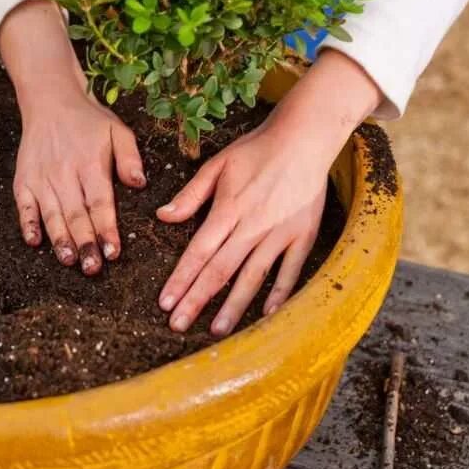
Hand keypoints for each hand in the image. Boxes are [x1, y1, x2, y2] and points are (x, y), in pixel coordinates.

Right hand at [14, 83, 144, 272]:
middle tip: (93, 268)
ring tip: (69, 260)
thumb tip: (140, 185)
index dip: (107, 229)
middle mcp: (64, 173)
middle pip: (76, 214)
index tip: (113, 252)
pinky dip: (28, 224)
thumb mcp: (118, 130)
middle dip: (86, 243)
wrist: (49, 99)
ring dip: (60, 240)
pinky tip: (34, 242)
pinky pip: (24, 206)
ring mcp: (41, 177)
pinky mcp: (24, 179)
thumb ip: (130, 158)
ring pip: (52, 214)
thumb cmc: (88, 120)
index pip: (100, 203)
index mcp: (90, 164)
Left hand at [157, 50, 382, 334]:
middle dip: (197, 300)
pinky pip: (291, 270)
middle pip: (220, 270)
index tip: (165, 302)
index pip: (199, 251)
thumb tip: (163, 216)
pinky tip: (266, 315)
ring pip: (253, 276)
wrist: (305, 138)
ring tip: (216, 330)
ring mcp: (280, 233)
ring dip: (233, 306)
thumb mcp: (217, 164)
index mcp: (228, 208)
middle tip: (178, 324)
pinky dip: (280, 293)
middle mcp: (253, 225)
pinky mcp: (303, 235)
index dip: (180, 279)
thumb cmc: (257, 149)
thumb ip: (191, 194)